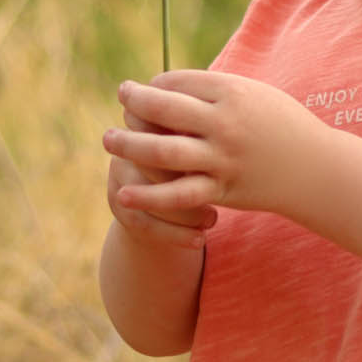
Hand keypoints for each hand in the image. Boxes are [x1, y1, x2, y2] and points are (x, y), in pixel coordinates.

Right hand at [104, 104, 216, 249]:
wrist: (166, 189)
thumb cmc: (198, 155)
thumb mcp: (202, 141)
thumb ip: (211, 137)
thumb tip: (241, 138)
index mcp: (153, 121)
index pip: (171, 129)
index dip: (198, 145)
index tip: (227, 159)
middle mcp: (131, 146)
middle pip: (157, 162)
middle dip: (190, 180)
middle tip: (222, 192)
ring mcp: (120, 176)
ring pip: (148, 196)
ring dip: (185, 213)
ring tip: (213, 219)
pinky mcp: (119, 206)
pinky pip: (144, 222)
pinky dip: (176, 234)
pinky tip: (200, 240)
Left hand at [105, 71, 327, 217]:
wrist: (316, 169)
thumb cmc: (282, 125)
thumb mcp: (254, 94)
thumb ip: (214, 89)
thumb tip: (167, 85)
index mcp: (233, 93)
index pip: (178, 82)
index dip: (155, 85)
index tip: (145, 89)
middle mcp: (226, 124)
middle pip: (164, 110)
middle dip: (134, 104)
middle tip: (120, 100)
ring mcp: (223, 159)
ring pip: (164, 151)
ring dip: (129, 145)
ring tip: (108, 140)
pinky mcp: (223, 189)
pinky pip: (179, 194)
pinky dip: (149, 195)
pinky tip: (124, 191)